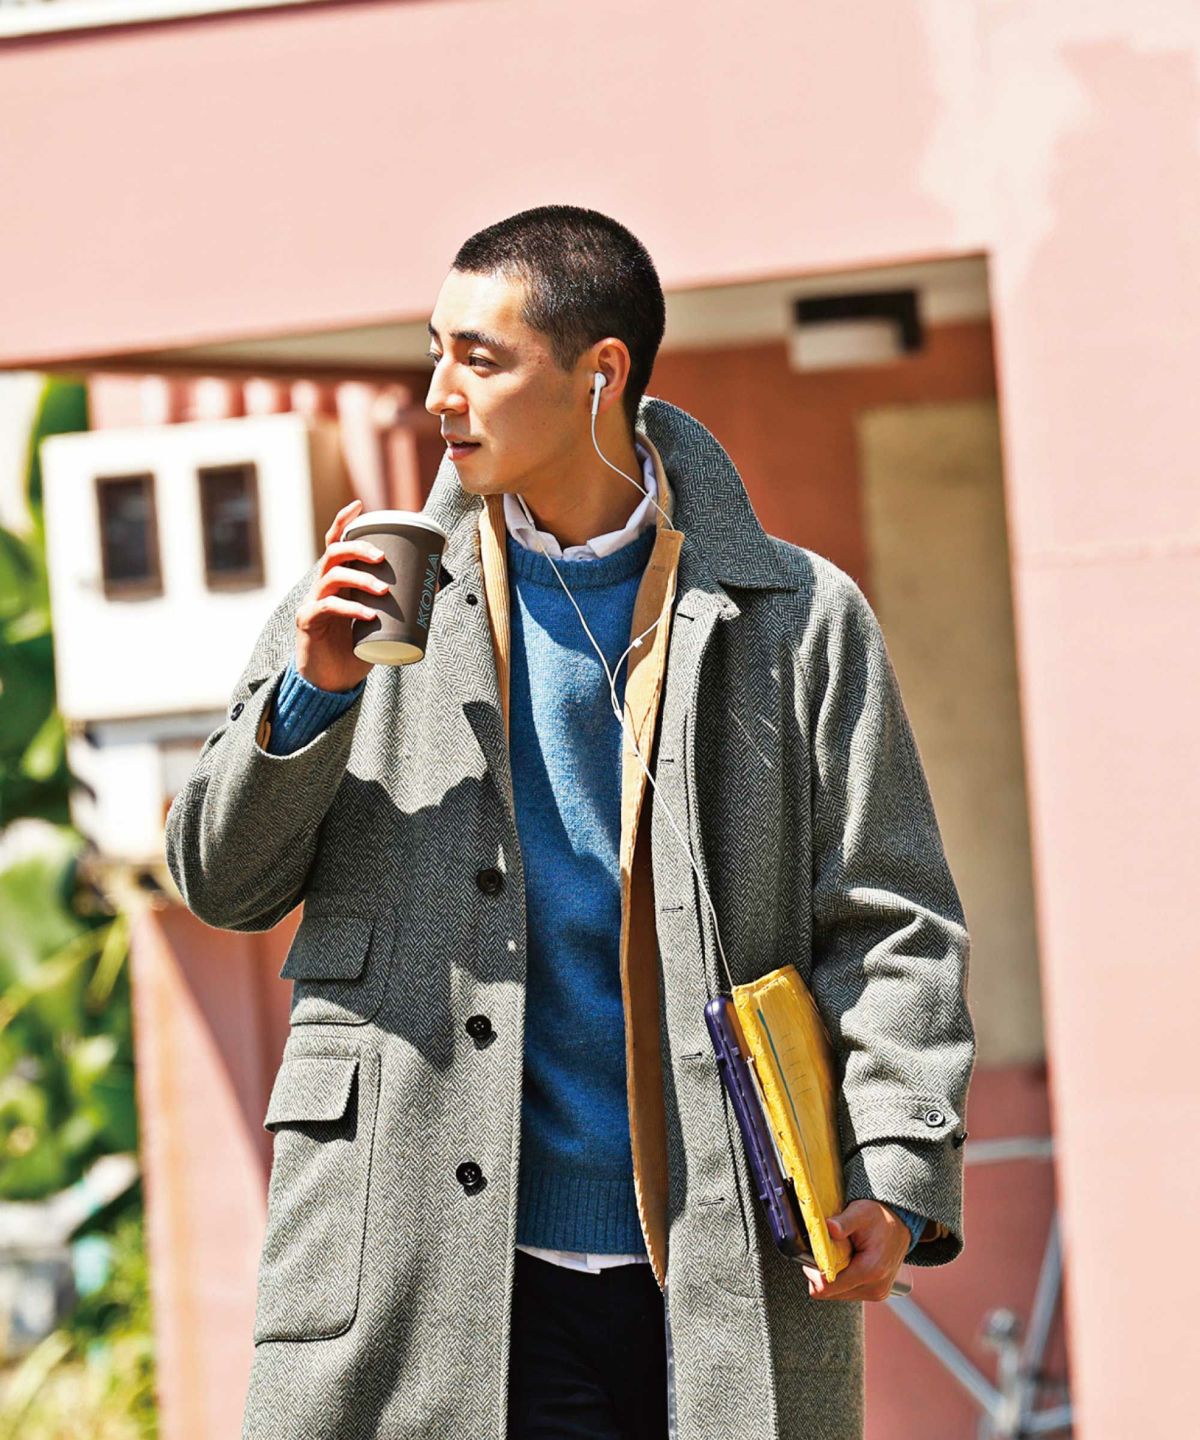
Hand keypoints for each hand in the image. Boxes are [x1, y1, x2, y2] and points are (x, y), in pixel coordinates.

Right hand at [295, 499, 389, 692]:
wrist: (332, 681)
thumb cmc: (357, 648)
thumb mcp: (381, 621)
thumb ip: (401, 603)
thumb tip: (436, 584)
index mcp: (339, 580)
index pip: (335, 543)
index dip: (343, 522)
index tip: (359, 505)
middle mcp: (322, 585)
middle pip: (334, 553)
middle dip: (359, 549)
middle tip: (383, 558)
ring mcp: (313, 602)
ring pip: (331, 577)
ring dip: (360, 578)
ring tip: (383, 590)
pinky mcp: (308, 622)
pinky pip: (327, 607)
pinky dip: (350, 608)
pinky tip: (369, 614)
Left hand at [801, 1199, 909, 1301]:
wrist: (900, 1223)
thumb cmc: (879, 1216)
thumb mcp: (861, 1212)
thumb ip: (843, 1222)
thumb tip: (829, 1227)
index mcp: (870, 1271)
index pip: (827, 1288)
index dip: (813, 1272)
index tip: (812, 1253)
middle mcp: (874, 1288)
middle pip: (830, 1293)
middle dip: (823, 1273)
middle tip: (828, 1250)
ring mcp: (876, 1293)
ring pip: (838, 1294)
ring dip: (834, 1275)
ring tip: (842, 1253)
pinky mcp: (876, 1293)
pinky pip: (848, 1292)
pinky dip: (843, 1278)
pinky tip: (850, 1260)